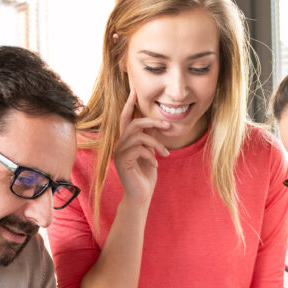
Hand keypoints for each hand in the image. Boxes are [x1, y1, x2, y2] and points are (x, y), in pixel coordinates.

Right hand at [113, 89, 169, 205]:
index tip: (134, 91)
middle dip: (152, 122)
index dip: (129, 104)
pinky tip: (156, 164)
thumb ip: (150, 139)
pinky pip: (138, 148)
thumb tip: (156, 124)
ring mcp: (119, 152)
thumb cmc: (146, 175)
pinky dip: (150, 155)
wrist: (141, 195)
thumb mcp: (151, 153)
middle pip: (133, 123)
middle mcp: (120, 144)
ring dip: (156, 143)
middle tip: (168, 126)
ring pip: (138, 136)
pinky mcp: (122, 161)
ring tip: (166, 154)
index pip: (126, 118)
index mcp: (127, 141)